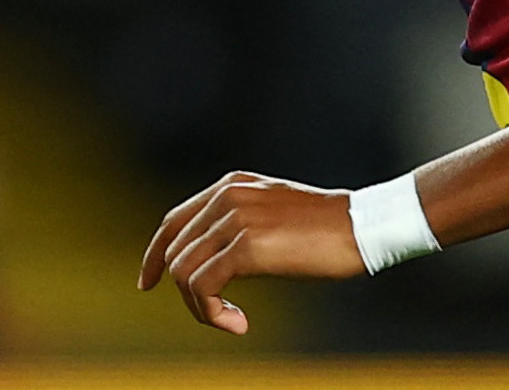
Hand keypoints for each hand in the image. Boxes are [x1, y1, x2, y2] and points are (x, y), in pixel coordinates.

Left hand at [136, 171, 365, 332]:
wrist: (361, 227)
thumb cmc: (325, 229)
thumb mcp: (272, 212)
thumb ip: (239, 222)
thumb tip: (210, 259)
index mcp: (232, 185)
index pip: (173, 221)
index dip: (153, 255)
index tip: (147, 284)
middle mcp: (227, 196)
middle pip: (175, 254)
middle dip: (188, 294)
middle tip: (221, 314)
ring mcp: (235, 219)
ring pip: (183, 274)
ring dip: (201, 308)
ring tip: (231, 319)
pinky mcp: (246, 246)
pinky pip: (202, 287)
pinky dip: (211, 314)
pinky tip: (238, 323)